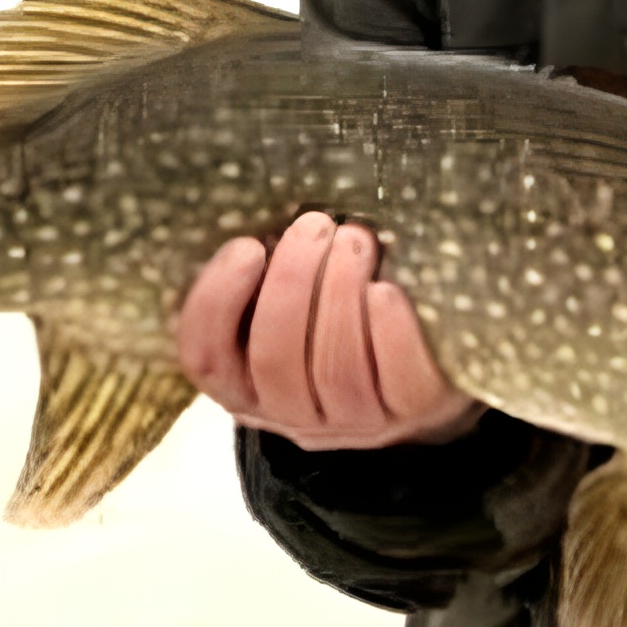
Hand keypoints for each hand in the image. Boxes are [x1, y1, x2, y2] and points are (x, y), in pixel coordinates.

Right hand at [177, 211, 483, 449]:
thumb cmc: (338, 316)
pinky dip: (390, 331)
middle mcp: (291, 415)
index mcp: (244, 385)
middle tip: (315, 224)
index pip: (205, 358)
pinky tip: (387, 289)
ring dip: (340, 294)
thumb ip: (266, 273)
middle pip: (274, 360)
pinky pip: (397, 380)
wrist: (421, 376)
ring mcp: (353, 422)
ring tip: (355, 239)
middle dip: (292, 283)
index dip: (217, 301)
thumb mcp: (291, 300)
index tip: (247, 245)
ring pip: (334, 371)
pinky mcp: (411, 413)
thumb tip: (256, 205)